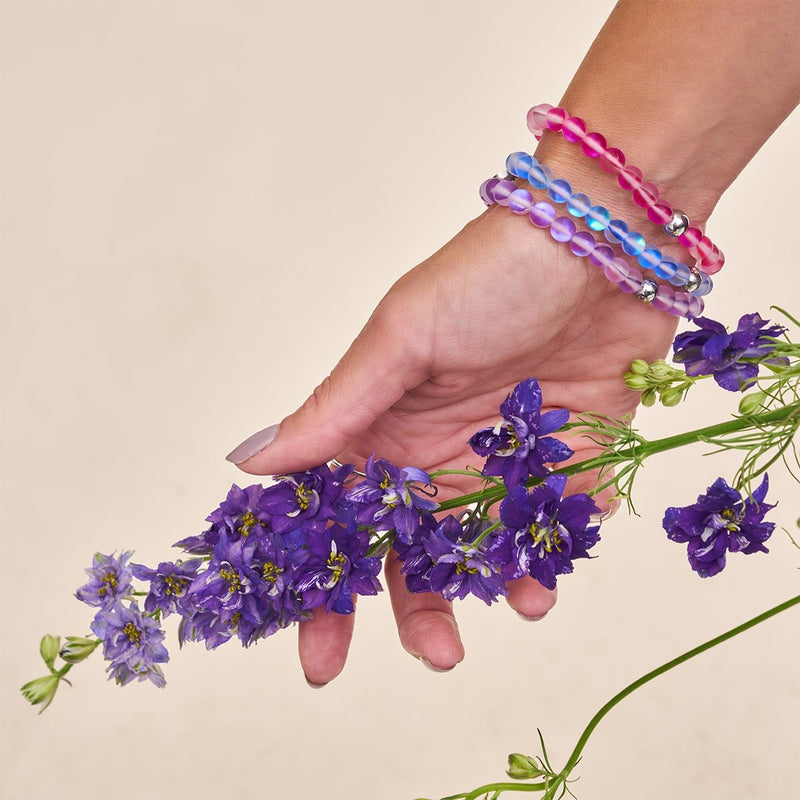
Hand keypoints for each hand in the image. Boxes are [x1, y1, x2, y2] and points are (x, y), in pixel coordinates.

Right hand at [227, 204, 678, 684]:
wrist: (606, 244)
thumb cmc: (489, 277)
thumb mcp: (402, 337)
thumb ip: (335, 408)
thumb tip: (251, 463)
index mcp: (387, 426)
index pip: (344, 517)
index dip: (326, 582)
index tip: (317, 648)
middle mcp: (439, 452)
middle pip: (414, 550)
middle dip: (414, 610)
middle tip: (431, 656)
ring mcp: (504, 461)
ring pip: (482, 551)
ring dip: (484, 593)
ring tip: (501, 616)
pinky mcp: (568, 461)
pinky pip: (551, 530)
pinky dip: (547, 560)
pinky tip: (544, 582)